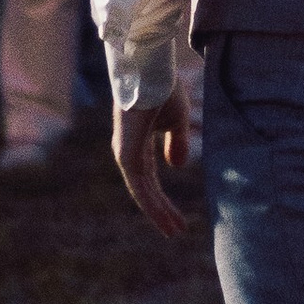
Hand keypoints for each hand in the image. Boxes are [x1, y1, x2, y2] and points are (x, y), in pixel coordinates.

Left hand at [113, 92, 194, 239]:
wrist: (151, 72)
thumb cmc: (163, 90)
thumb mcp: (176, 120)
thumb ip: (176, 143)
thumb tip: (176, 167)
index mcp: (138, 142)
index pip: (150, 177)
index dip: (163, 196)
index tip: (178, 215)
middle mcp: (128, 152)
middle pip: (145, 189)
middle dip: (161, 211)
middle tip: (176, 231)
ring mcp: (126, 155)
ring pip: (142, 193)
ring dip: (158, 213)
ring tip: (175, 231)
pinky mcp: (127, 156)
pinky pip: (140, 188)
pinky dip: (153, 205)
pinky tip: (165, 218)